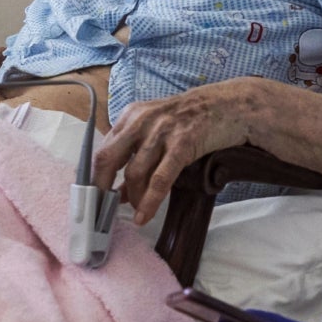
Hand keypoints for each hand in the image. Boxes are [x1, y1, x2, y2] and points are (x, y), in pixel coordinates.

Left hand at [94, 80, 256, 225]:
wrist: (229, 105)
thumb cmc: (192, 120)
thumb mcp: (158, 130)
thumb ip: (137, 156)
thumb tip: (120, 192)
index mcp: (131, 116)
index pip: (102, 149)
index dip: (94, 177)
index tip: (92, 198)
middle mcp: (141, 121)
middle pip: (107, 159)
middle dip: (101, 189)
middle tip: (101, 210)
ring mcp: (161, 132)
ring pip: (134, 173)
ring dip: (133, 198)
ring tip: (136, 212)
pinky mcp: (182, 145)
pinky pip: (160, 179)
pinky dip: (149, 202)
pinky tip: (144, 215)